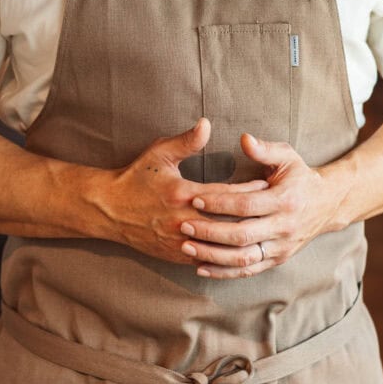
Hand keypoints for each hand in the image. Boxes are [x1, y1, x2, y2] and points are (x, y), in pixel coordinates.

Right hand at [91, 119, 267, 265]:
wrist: (109, 210)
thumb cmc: (136, 178)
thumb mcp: (159, 154)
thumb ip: (186, 141)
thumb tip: (207, 123)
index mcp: (183, 194)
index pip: (226, 193)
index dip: (249, 189)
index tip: (268, 183)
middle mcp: (183, 221)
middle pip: (228, 221)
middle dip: (253, 215)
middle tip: (274, 209)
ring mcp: (180, 242)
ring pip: (220, 246)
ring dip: (243, 239)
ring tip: (264, 230)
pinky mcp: (176, 255)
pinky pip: (208, 259)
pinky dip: (226, 256)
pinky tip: (242, 251)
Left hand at [177, 134, 346, 278]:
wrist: (326, 204)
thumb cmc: (300, 176)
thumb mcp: (287, 157)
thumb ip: (265, 149)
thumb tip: (244, 139)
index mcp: (285, 200)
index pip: (246, 205)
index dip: (219, 203)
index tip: (194, 199)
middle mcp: (284, 227)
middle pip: (242, 235)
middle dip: (210, 232)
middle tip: (183, 225)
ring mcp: (281, 247)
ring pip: (243, 258)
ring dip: (213, 255)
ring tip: (187, 247)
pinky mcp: (278, 260)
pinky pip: (248, 271)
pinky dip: (224, 272)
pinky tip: (201, 268)